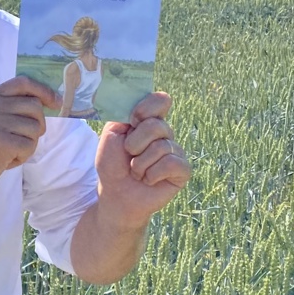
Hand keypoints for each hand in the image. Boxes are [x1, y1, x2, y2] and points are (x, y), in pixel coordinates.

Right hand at [0, 76, 60, 202]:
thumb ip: (6, 109)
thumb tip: (42, 105)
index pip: (22, 83)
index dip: (43, 91)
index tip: (55, 102)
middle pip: (35, 107)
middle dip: (36, 127)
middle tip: (21, 141)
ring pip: (35, 128)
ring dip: (28, 145)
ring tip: (8, 153)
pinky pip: (29, 146)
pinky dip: (22, 157)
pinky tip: (6, 161)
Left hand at [95, 91, 190, 226]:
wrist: (116, 194)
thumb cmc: (113, 164)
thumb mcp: (111, 134)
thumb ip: (124, 114)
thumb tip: (139, 102)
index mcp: (149, 121)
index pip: (160, 100)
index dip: (146, 109)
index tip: (132, 121)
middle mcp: (165, 134)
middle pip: (157, 125)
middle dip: (135, 143)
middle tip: (129, 154)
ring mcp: (176, 151)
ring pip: (161, 147)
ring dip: (140, 163)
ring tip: (136, 172)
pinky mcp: (182, 171)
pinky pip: (170, 163)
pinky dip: (152, 174)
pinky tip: (149, 180)